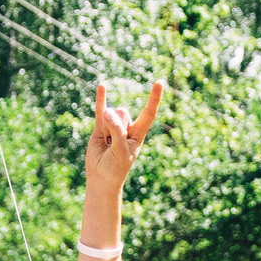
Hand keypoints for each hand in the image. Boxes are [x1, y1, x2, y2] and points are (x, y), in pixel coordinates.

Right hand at [85, 80, 163, 197]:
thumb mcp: (120, 151)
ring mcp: (113, 126)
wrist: (101, 178)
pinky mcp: (100, 127)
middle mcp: (128, 128)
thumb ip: (117, 131)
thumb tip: (109, 110)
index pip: (149, 113)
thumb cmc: (115, 168)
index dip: (154, 98)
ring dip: (107, 126)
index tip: (159, 82)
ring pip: (111, 113)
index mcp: (139, 134)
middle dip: (116, 125)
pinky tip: (102, 86)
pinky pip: (100, 109)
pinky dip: (101, 98)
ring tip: (106, 143)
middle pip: (123, 113)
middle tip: (113, 144)